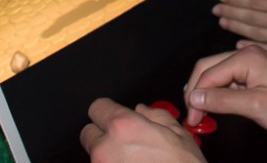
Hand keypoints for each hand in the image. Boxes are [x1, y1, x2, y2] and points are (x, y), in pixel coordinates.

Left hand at [81, 98, 205, 162]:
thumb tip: (143, 111)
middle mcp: (106, 149)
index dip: (108, 111)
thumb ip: (156, 116)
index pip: (97, 108)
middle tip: (124, 142)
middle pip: (88, 133)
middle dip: (103, 135)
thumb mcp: (178, 134)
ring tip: (132, 160)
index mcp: (123, 127)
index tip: (114, 116)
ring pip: (94, 156)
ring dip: (107, 156)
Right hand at [184, 45, 266, 139]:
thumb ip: (223, 100)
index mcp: (245, 56)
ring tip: (202, 115)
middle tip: (194, 118)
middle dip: (196, 92)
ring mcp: (250, 60)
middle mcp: (246, 53)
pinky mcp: (254, 70)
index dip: (194, 96)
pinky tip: (217, 106)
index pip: (207, 72)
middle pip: (208, 68)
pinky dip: (219, 92)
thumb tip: (194, 98)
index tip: (191, 120)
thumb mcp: (256, 106)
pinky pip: (228, 78)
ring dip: (207, 93)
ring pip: (217, 74)